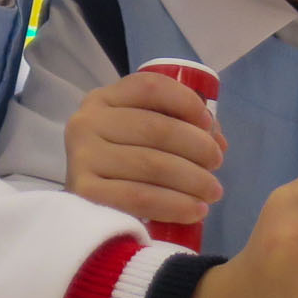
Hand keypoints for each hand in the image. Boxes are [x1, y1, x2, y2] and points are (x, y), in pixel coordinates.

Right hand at [64, 71, 224, 224]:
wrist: (81, 207)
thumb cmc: (122, 161)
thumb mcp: (141, 131)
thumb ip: (178, 125)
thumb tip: (216, 140)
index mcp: (104, 99)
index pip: (150, 87)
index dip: (186, 102)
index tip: (208, 125)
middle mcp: (87, 122)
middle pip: (156, 128)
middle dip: (198, 147)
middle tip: (217, 163)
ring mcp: (83, 157)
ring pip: (151, 164)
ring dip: (192, 179)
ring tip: (212, 191)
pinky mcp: (85, 193)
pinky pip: (139, 197)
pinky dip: (174, 205)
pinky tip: (194, 210)